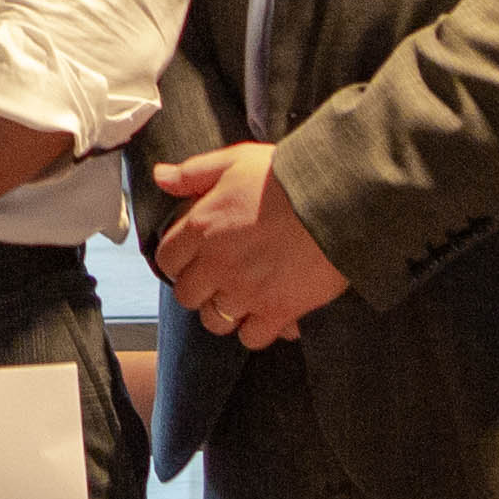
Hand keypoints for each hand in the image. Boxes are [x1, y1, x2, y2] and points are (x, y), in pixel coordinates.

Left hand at [147, 146, 350, 350]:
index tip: (194, 258)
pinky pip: (253, 338)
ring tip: (241, 298)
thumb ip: (194, 172)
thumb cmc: (287, 177)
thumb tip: (162, 177)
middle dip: (200, 288)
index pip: (167, 260)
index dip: (178, 261)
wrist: (336, 198)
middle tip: (219, 278)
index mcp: (202, 227)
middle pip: (187, 296)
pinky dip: (258, 329)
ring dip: (225, 312)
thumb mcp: (235, 160)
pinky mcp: (278, 310)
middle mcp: (218, 264)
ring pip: (215, 321)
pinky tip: (269, 313)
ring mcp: (246, 291)